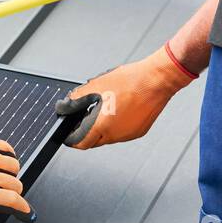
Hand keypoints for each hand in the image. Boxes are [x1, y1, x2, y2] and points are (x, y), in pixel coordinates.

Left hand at [0, 130, 31, 222]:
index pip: (12, 200)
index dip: (23, 207)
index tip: (26, 211)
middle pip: (15, 183)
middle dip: (16, 193)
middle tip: (10, 197)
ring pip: (13, 164)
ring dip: (13, 173)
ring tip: (6, 179)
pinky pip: (3, 146)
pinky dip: (8, 153)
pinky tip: (3, 159)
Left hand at [55, 42, 195, 148]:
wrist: (157, 80)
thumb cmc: (131, 81)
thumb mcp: (96, 85)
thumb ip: (76, 99)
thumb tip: (64, 106)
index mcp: (103, 126)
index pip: (80, 143)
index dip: (71, 137)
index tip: (68, 132)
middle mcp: (116, 135)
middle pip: (93, 141)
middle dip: (85, 131)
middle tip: (84, 116)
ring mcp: (128, 135)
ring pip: (107, 138)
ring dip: (101, 128)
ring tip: (103, 108)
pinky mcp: (138, 131)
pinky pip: (121, 133)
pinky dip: (115, 125)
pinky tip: (117, 109)